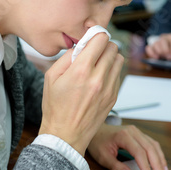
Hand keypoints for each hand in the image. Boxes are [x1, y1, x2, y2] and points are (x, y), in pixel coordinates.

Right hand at [39, 33, 122, 155]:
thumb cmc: (55, 106)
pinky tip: (99, 77)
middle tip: (94, 50)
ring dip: (110, 57)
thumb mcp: (51, 77)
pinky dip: (111, 71)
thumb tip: (81, 44)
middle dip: (103, 45)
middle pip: (112, 47)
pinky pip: (118, 74)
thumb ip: (67, 57)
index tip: (91, 37)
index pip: (100, 39)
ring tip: (97, 63)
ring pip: (119, 59)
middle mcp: (98, 77)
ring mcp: (109, 88)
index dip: (96, 35)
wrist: (65, 135)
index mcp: (81, 70)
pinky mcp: (114, 96)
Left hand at [88, 123, 168, 169]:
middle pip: (150, 148)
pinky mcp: (139, 134)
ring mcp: (137, 131)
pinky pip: (152, 143)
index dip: (146, 167)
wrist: (97, 130)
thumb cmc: (99, 142)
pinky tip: (160, 163)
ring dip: (160, 159)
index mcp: (124, 136)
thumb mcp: (103, 157)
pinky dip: (157, 154)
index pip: (139, 152)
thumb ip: (116, 167)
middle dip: (157, 165)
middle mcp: (133, 131)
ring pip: (154, 145)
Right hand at [145, 33, 170, 61]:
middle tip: (168, 58)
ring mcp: (157, 42)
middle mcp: (164, 38)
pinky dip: (151, 53)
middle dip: (166, 50)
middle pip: (163, 41)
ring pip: (155, 44)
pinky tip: (156, 58)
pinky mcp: (151, 47)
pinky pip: (148, 48)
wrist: (170, 50)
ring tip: (163, 58)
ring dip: (159, 52)